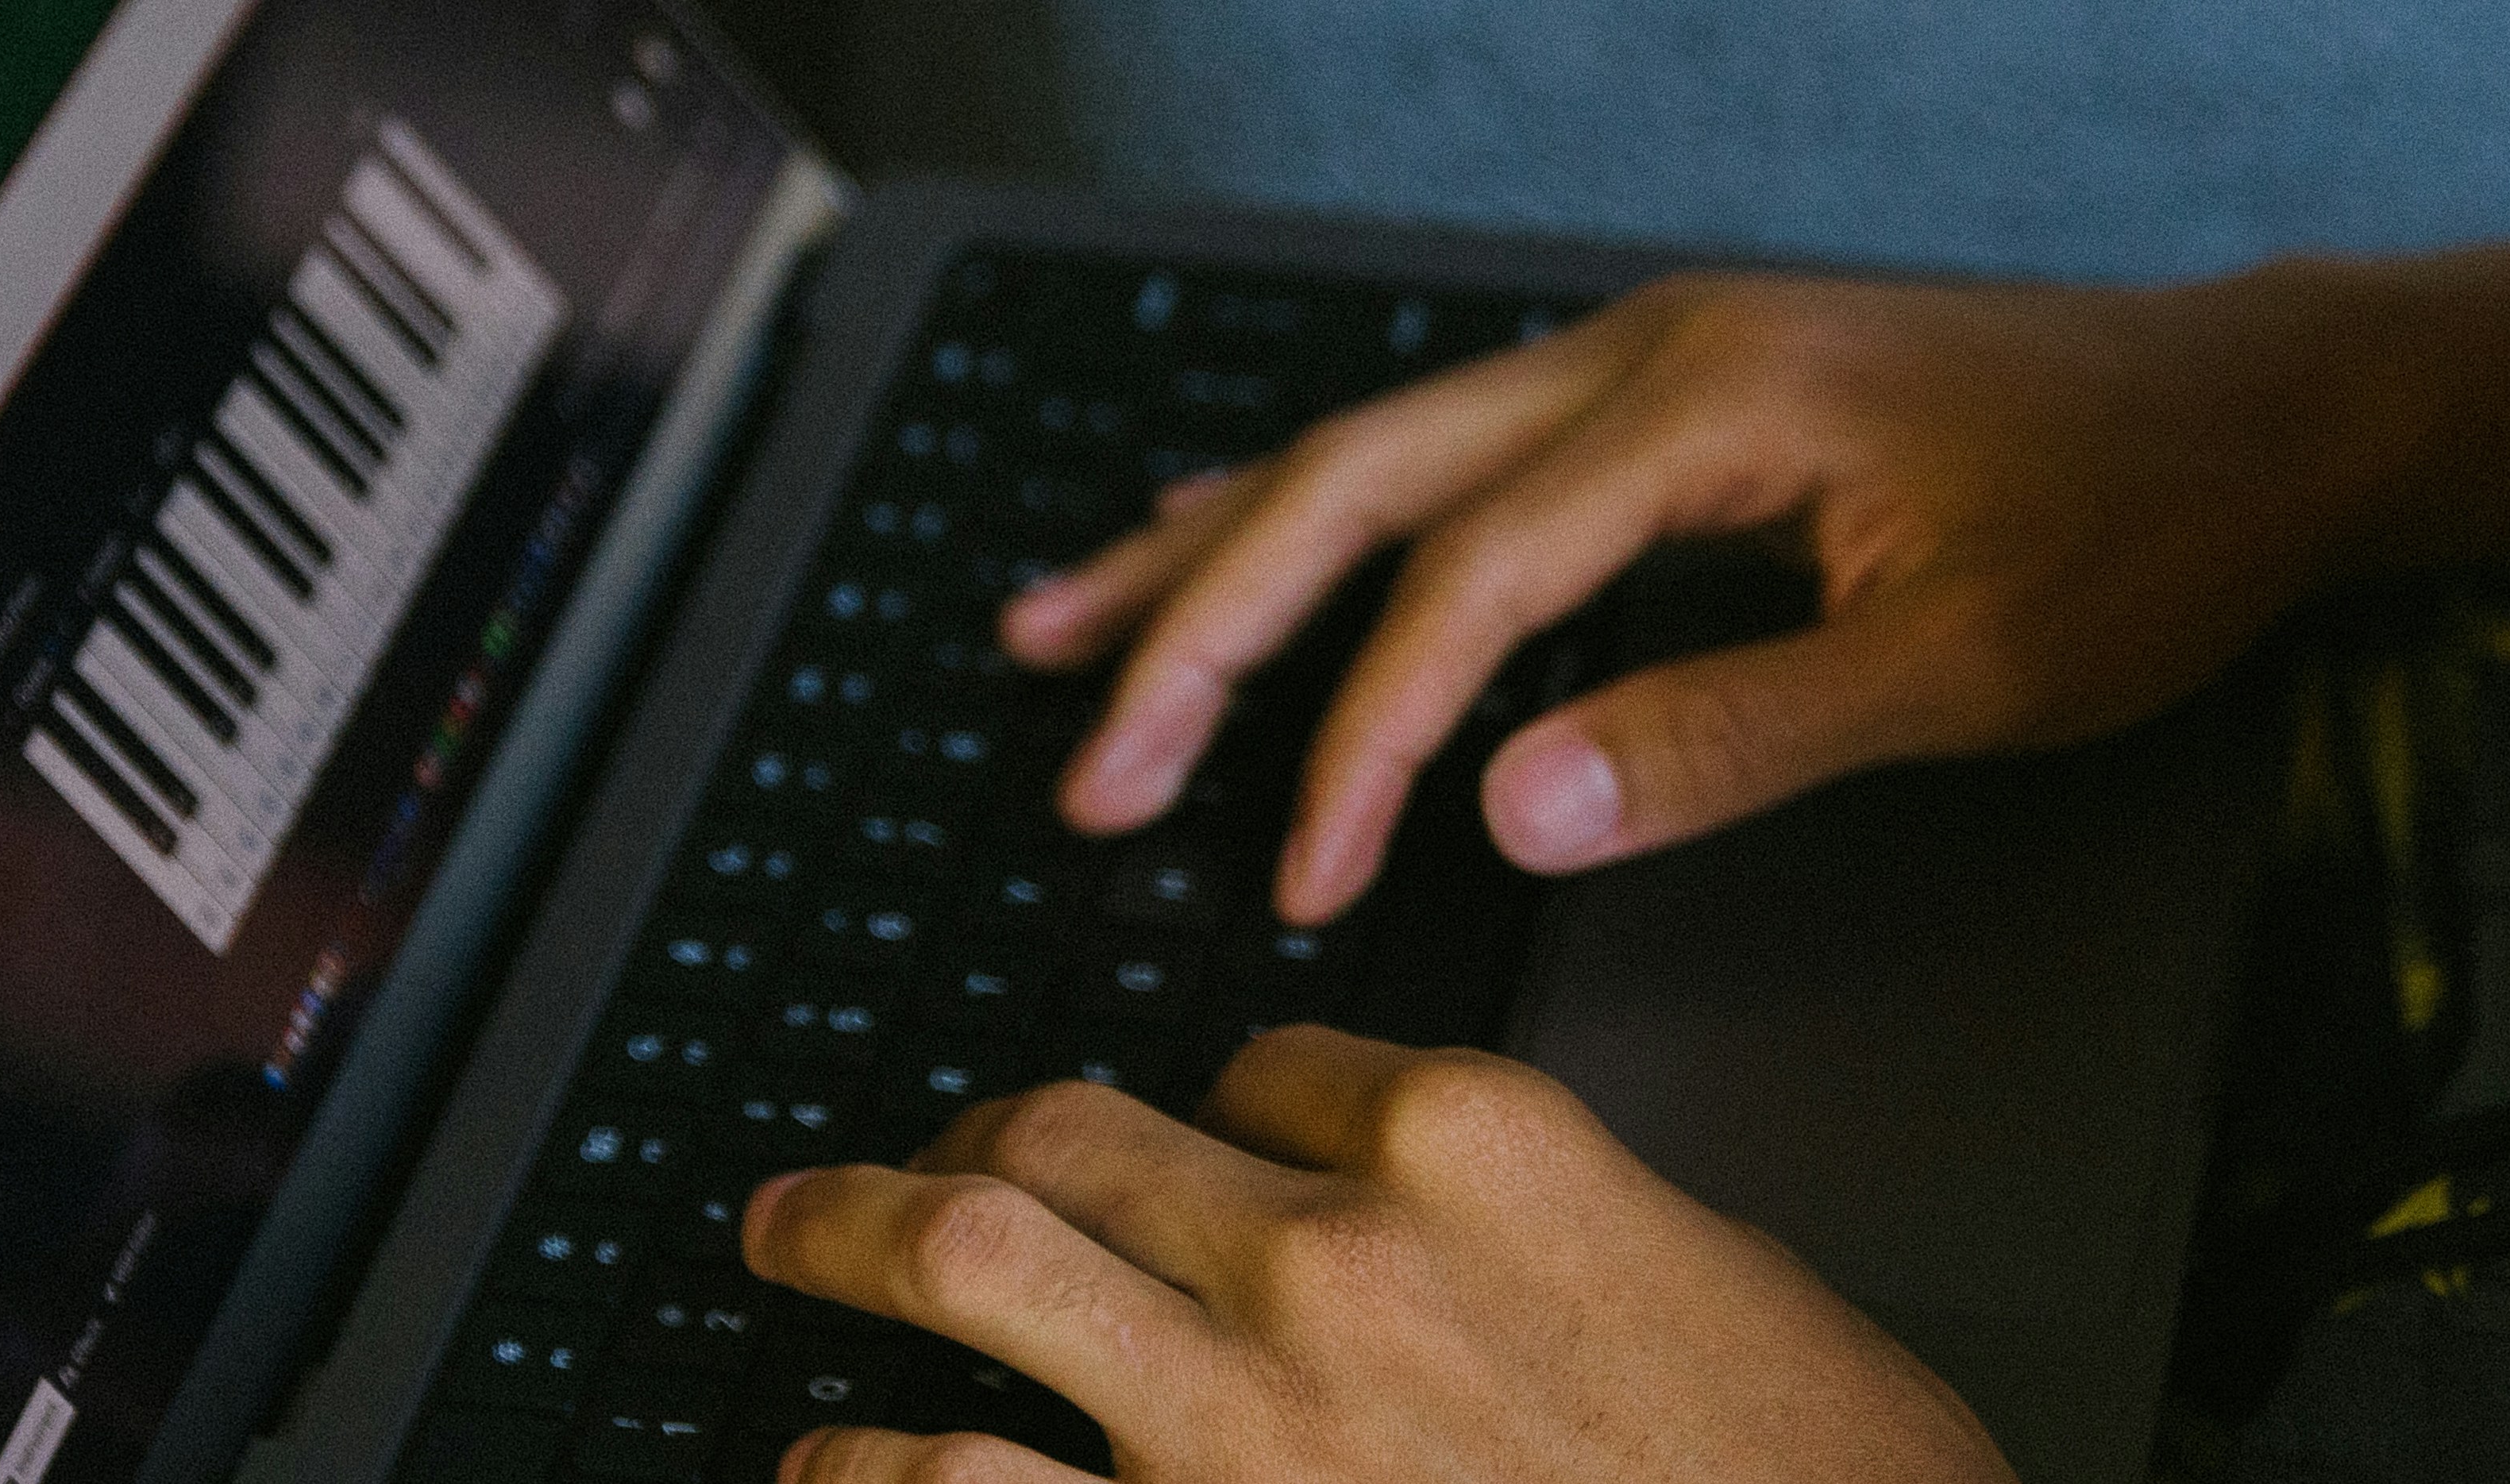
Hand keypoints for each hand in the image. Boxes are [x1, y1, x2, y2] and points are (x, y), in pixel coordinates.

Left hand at [742, 1029, 2005, 1483]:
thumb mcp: (1716, 1290)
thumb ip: (1560, 1223)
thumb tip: (1471, 1229)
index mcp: (1478, 1142)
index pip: (1274, 1065)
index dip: (1217, 1104)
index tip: (1189, 1143)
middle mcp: (1330, 1249)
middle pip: (1084, 1130)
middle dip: (977, 1132)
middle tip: (904, 1157)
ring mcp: (1232, 1414)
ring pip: (972, 1261)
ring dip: (853, 1234)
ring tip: (792, 1235)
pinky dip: (857, 1471)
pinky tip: (825, 1467)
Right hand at [1007, 264, 2392, 918]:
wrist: (2251, 407)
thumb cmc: (2134, 528)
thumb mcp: (1961, 664)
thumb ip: (1732, 735)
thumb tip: (1509, 802)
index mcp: (1707, 403)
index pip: (1469, 579)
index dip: (1364, 732)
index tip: (1304, 868)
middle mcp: (1648, 349)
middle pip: (1362, 473)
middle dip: (1206, 619)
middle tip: (1085, 758)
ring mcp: (1650, 353)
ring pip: (1381, 442)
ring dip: (1220, 540)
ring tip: (1059, 625)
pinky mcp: (1668, 386)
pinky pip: (1448, 443)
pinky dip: (1321, 503)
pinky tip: (1240, 535)